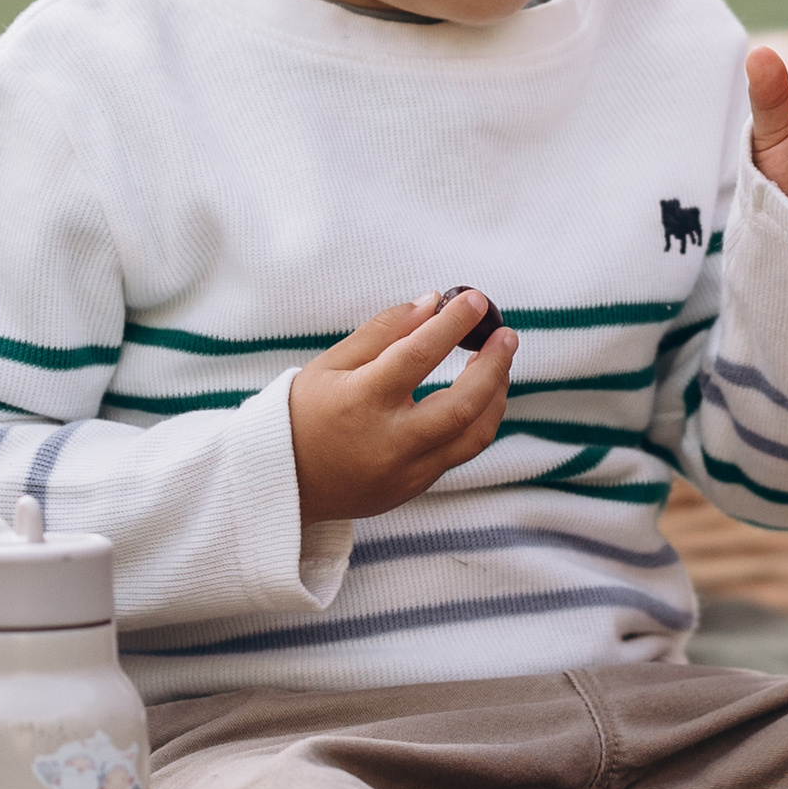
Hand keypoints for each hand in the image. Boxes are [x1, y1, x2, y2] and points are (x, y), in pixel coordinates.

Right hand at [288, 290, 516, 523]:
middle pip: (462, 406)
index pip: (419, 355)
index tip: (474, 300)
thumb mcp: (331, 365)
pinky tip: (478, 395)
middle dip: (494, 366)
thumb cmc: (303, 414)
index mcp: (360, 403)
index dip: (452, 323)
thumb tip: (431, 302)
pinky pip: (458, 453)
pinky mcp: (413, 488)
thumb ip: (383, 332)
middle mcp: (387, 442)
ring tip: (498, 363)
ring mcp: (404, 472)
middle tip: (506, 334)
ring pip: (473, 436)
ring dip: (495, 396)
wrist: (282, 483)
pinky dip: (476, 421)